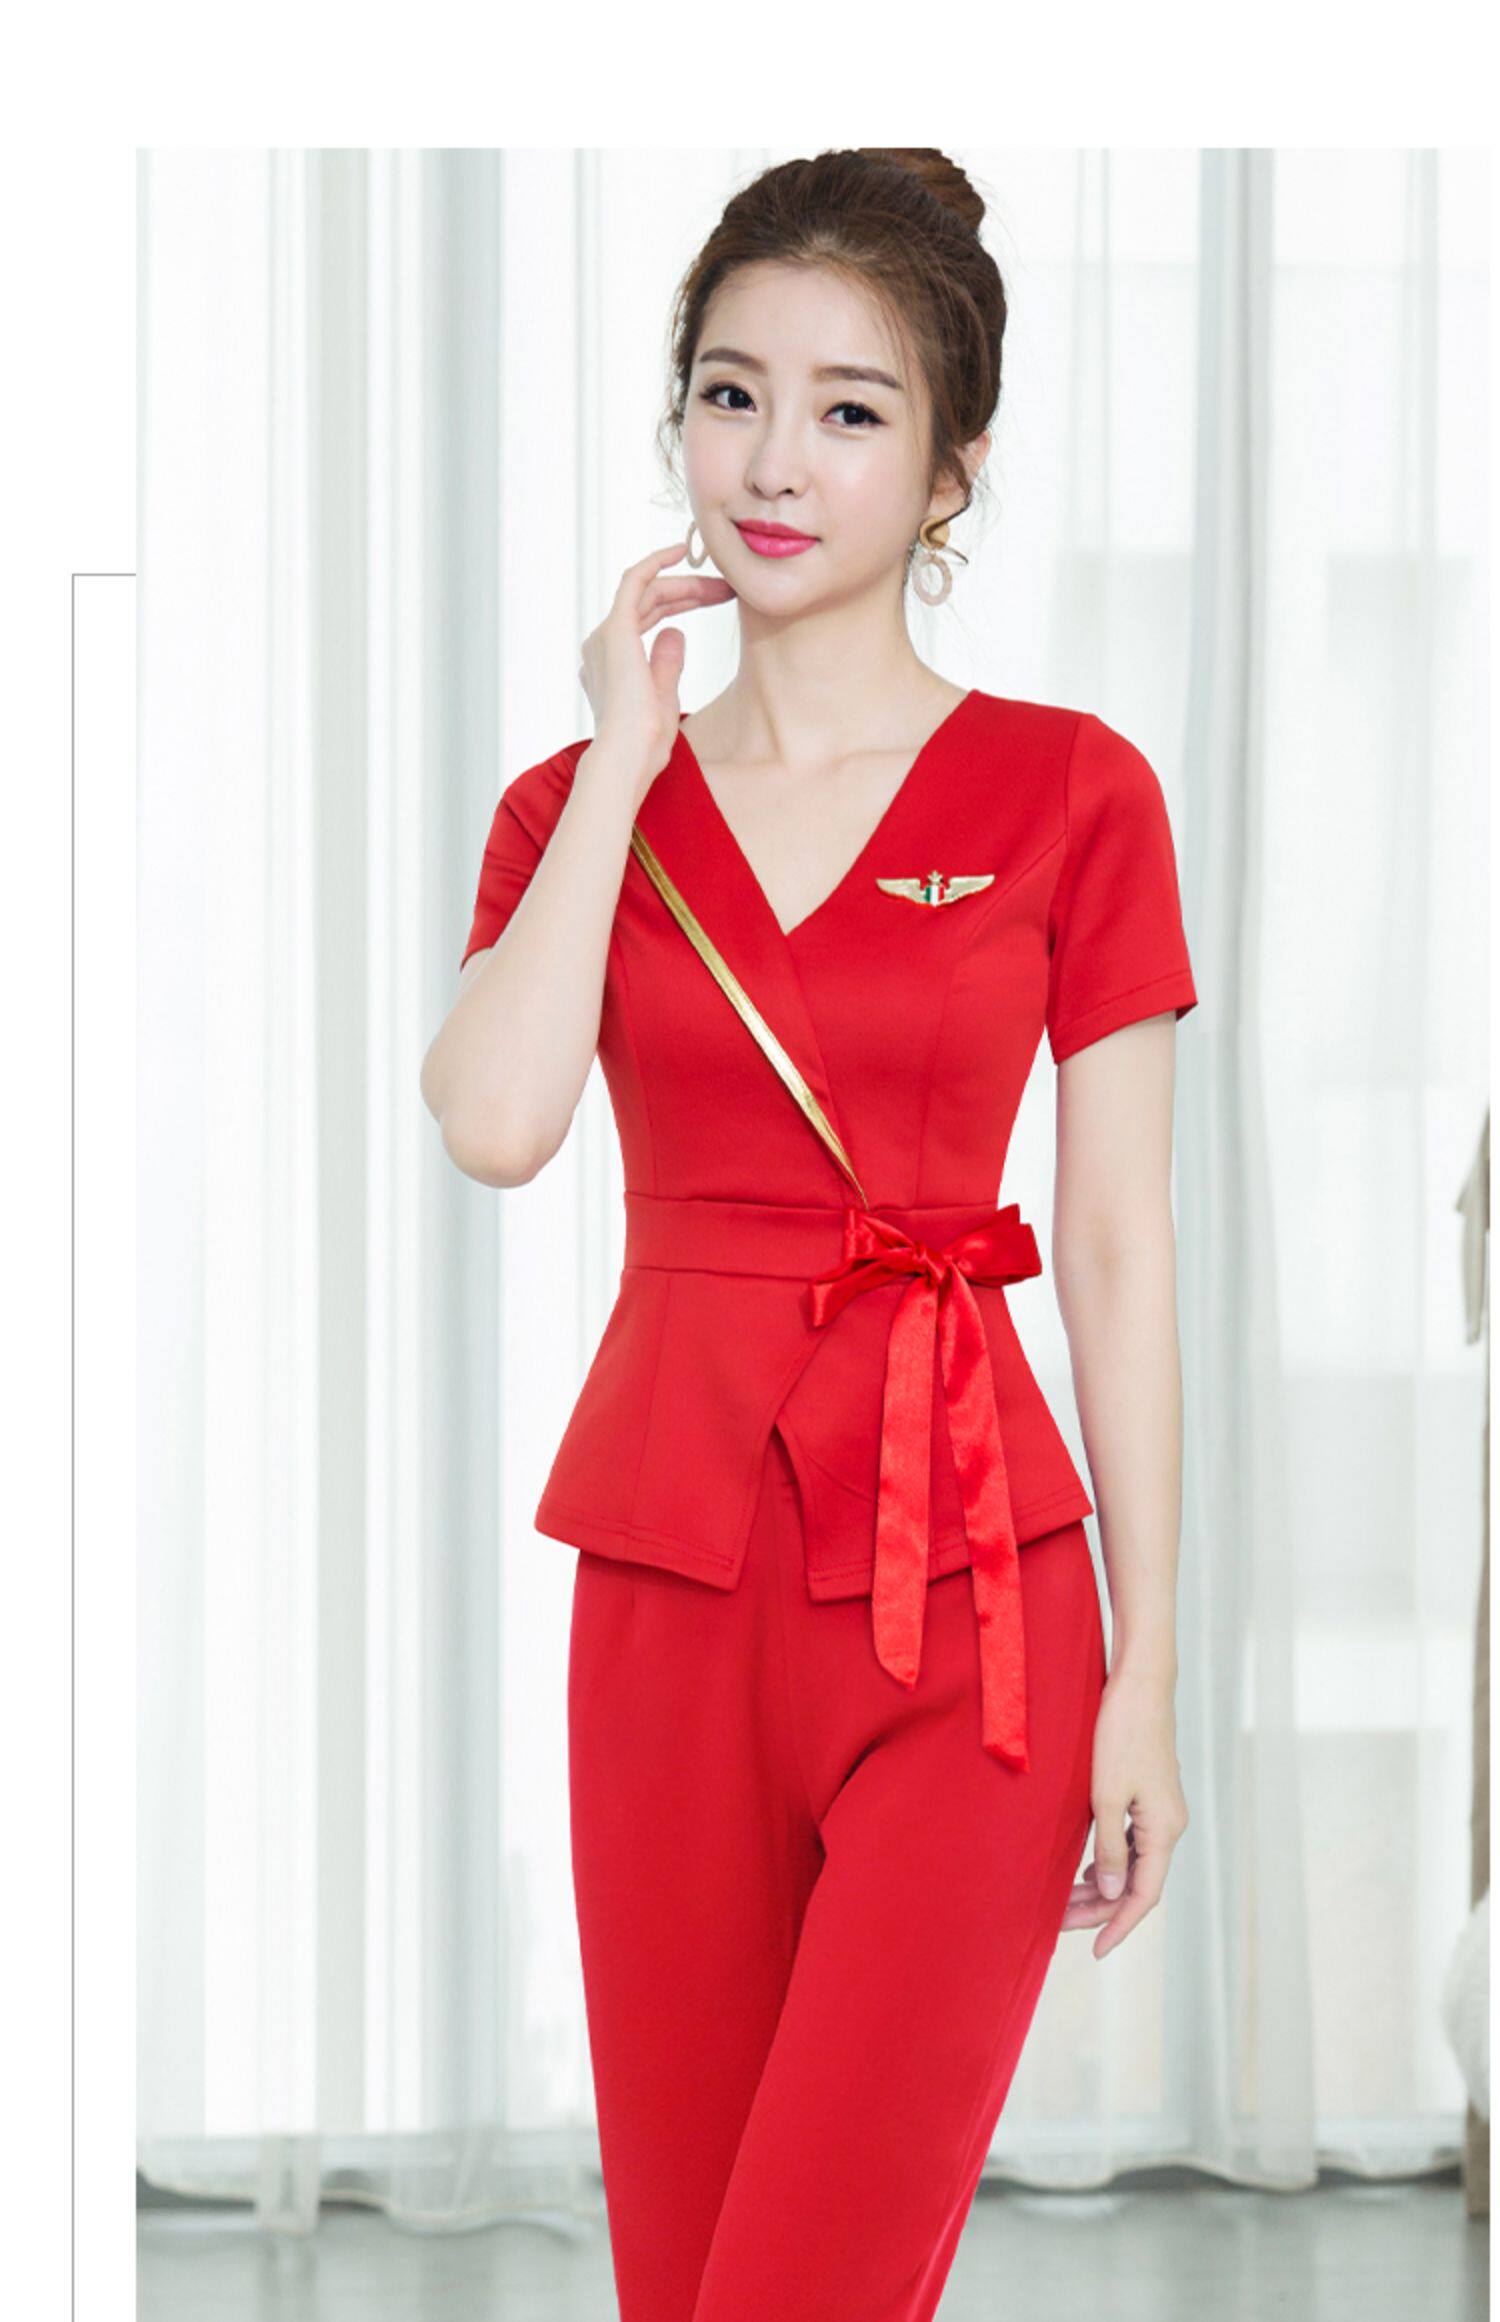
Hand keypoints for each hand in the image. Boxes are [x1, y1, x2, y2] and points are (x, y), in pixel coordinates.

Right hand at [579, 536, 735, 800]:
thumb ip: (667, 663)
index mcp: (611, 662)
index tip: (715, 599)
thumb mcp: (664, 696)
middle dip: (690, 592)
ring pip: (647, 591)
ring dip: (686, 584)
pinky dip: (656, 563)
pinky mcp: (616, 629)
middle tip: (726, 589)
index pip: (647, 617)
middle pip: (650, 602)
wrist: (628, 756)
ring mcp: (606, 635)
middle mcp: (602, 644)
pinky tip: (679, 551)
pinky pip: (634, 581)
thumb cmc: (645, 742)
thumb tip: (676, 632)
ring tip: (721, 584)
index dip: (682, 603)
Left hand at [1059, 1662, 1188, 1959]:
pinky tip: (1083, 1868)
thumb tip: (1109, 1890)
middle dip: (1100, 1907)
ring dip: (1101, 1885)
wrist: (1141, 1683)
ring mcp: (1160, 1810)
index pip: (1144, 1895)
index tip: (1095, 1951)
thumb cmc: (1122, 1733)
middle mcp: (1168, 1825)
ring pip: (1132, 1863)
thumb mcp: (1106, 1794)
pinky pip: (1130, 1842)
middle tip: (1059, 1922)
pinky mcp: (1149, 1795)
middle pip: (1137, 1882)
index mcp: (1164, 1830)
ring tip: (1064, 1901)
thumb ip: (1107, 1847)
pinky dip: (1107, 1860)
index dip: (1119, 1926)